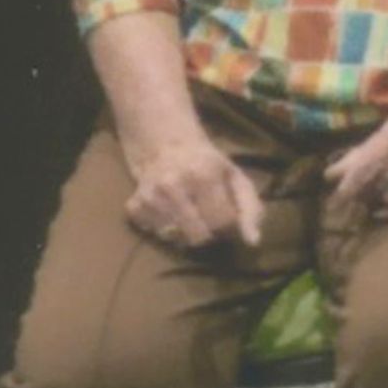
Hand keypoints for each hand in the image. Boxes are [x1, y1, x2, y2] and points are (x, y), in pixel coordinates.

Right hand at [117, 112, 265, 250]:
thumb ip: (250, 209)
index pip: (222, 222)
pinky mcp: (133, 206)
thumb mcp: (235, 178)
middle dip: (207, 232)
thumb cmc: (207, 164)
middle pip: (198, 237)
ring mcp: (150, 196)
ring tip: (188, 211)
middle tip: (206, 215)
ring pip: (175, 239)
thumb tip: (253, 241)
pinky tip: (168, 211)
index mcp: (203, 175)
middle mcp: (173, 185)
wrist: (165, 145)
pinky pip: (153, 235)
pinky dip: (163, 228)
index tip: (224, 211)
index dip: (227, 222)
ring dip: (184, 232)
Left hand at [326, 108, 387, 222]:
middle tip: (343, 201)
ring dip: (376, 200)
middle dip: (359, 192)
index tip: (334, 195)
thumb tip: (333, 172)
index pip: (368, 162)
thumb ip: (366, 148)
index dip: (348, 181)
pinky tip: (381, 210)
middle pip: (378, 181)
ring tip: (366, 199)